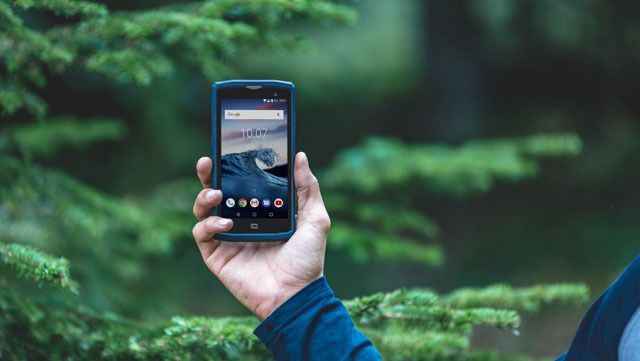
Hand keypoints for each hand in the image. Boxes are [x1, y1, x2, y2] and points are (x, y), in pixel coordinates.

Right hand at [191, 152, 330, 319]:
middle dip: (209, 175)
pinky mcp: (217, 255)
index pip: (243, 184)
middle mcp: (242, 222)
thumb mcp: (315, 218)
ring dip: (204, 197)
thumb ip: (307, 187)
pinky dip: (208, 224)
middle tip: (208, 161)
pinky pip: (201, 233)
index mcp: (262, 211)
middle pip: (217, 192)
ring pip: (203, 210)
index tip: (230, 147)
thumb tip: (300, 156)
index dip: (233, 167)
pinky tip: (225, 223)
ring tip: (217, 194)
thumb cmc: (308, 260)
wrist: (296, 295)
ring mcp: (227, 238)